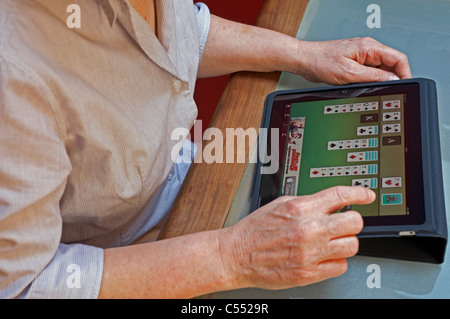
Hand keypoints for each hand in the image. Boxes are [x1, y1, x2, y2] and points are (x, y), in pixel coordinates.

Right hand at [218, 186, 374, 289]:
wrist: (236, 255)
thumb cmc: (254, 230)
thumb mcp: (280, 205)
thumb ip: (307, 203)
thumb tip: (330, 203)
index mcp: (301, 208)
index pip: (341, 195)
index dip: (360, 193)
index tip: (367, 195)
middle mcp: (308, 229)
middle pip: (355, 222)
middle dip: (353, 221)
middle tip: (346, 223)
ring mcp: (310, 253)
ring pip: (352, 245)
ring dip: (346, 242)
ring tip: (333, 242)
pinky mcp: (309, 273)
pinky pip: (340, 266)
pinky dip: (336, 261)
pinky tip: (324, 257)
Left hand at [295, 37, 411, 84]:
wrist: (305, 61)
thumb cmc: (321, 61)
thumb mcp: (349, 72)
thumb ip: (373, 76)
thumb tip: (392, 80)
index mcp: (369, 47)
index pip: (398, 58)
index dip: (405, 73)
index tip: (406, 85)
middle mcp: (367, 50)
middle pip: (391, 65)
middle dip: (392, 79)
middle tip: (389, 91)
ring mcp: (361, 58)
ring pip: (380, 71)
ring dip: (380, 82)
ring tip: (371, 90)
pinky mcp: (355, 65)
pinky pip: (369, 74)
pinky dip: (370, 82)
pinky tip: (364, 88)